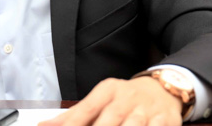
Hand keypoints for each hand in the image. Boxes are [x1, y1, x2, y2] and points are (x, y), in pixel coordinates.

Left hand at [39, 77, 182, 125]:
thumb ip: (75, 115)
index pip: (87, 109)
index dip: (73, 124)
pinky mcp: (166, 122)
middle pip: (109, 120)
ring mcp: (148, 111)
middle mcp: (127, 99)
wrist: (164, 89)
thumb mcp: (101, 99)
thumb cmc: (124, 98)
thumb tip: (45, 125)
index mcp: (108, 91)